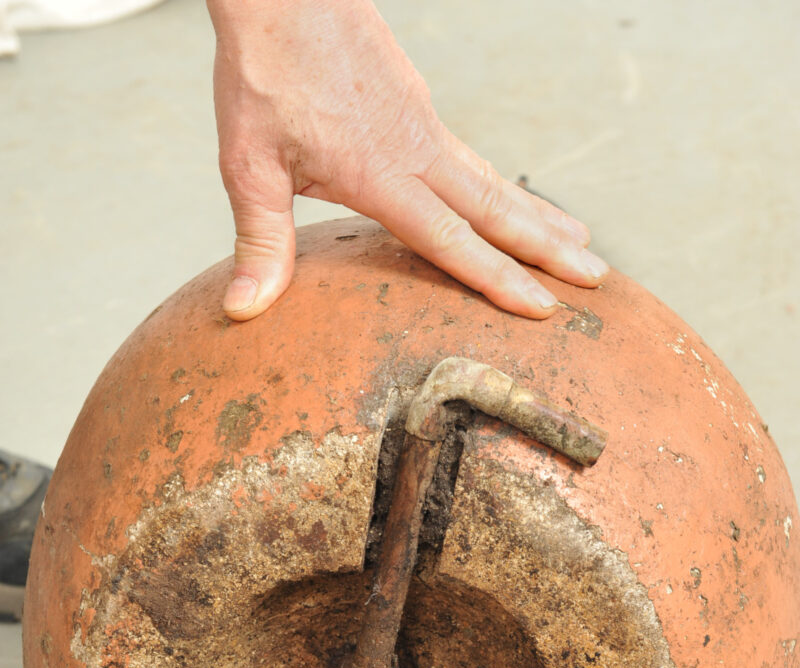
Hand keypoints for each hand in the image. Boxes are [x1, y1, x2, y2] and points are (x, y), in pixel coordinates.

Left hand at [207, 0, 607, 321]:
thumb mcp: (248, 164)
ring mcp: (424, 123)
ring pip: (493, 181)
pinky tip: (511, 202)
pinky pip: (473, 158)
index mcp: (381, 172)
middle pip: (496, 209)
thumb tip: (244, 311)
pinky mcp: (418, 104)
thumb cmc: (262, 72)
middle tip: (596, 279)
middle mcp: (417, 149)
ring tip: (579, 243)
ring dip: (539, 217)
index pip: (451, 239)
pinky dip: (503, 187)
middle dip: (548, 250)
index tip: (542, 308)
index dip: (497, 278)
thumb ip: (260, 241)